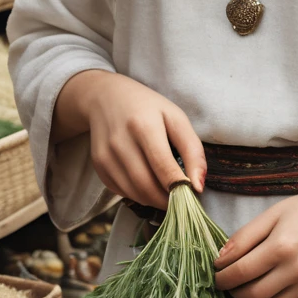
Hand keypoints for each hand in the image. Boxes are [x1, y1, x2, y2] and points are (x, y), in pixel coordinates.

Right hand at [55, 70, 206, 210]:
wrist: (106, 97)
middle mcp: (120, 142)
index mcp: (143, 126)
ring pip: (135, 194)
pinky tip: (148, 183)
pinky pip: (122, 192)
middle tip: (182, 199)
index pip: (164, 167)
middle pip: (147, 186)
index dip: (180, 188)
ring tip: (167, 192)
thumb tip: (198, 186)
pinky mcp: (98, 165)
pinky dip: (139, 195)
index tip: (193, 195)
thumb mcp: (176, 118)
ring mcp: (106, 155)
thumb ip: (193, 150)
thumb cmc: (147, 107)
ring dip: (155, 200)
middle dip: (168, 200)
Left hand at [213, 187, 297, 297]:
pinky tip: (277, 292)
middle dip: (235, 293)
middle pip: (252, 296)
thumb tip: (220, 259)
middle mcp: (296, 269)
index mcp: (280, 246)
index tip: (217, 276)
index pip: (240, 272)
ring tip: (253, 286)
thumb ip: (245, 236)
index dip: (222, 278)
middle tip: (231, 284)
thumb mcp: (274, 213)